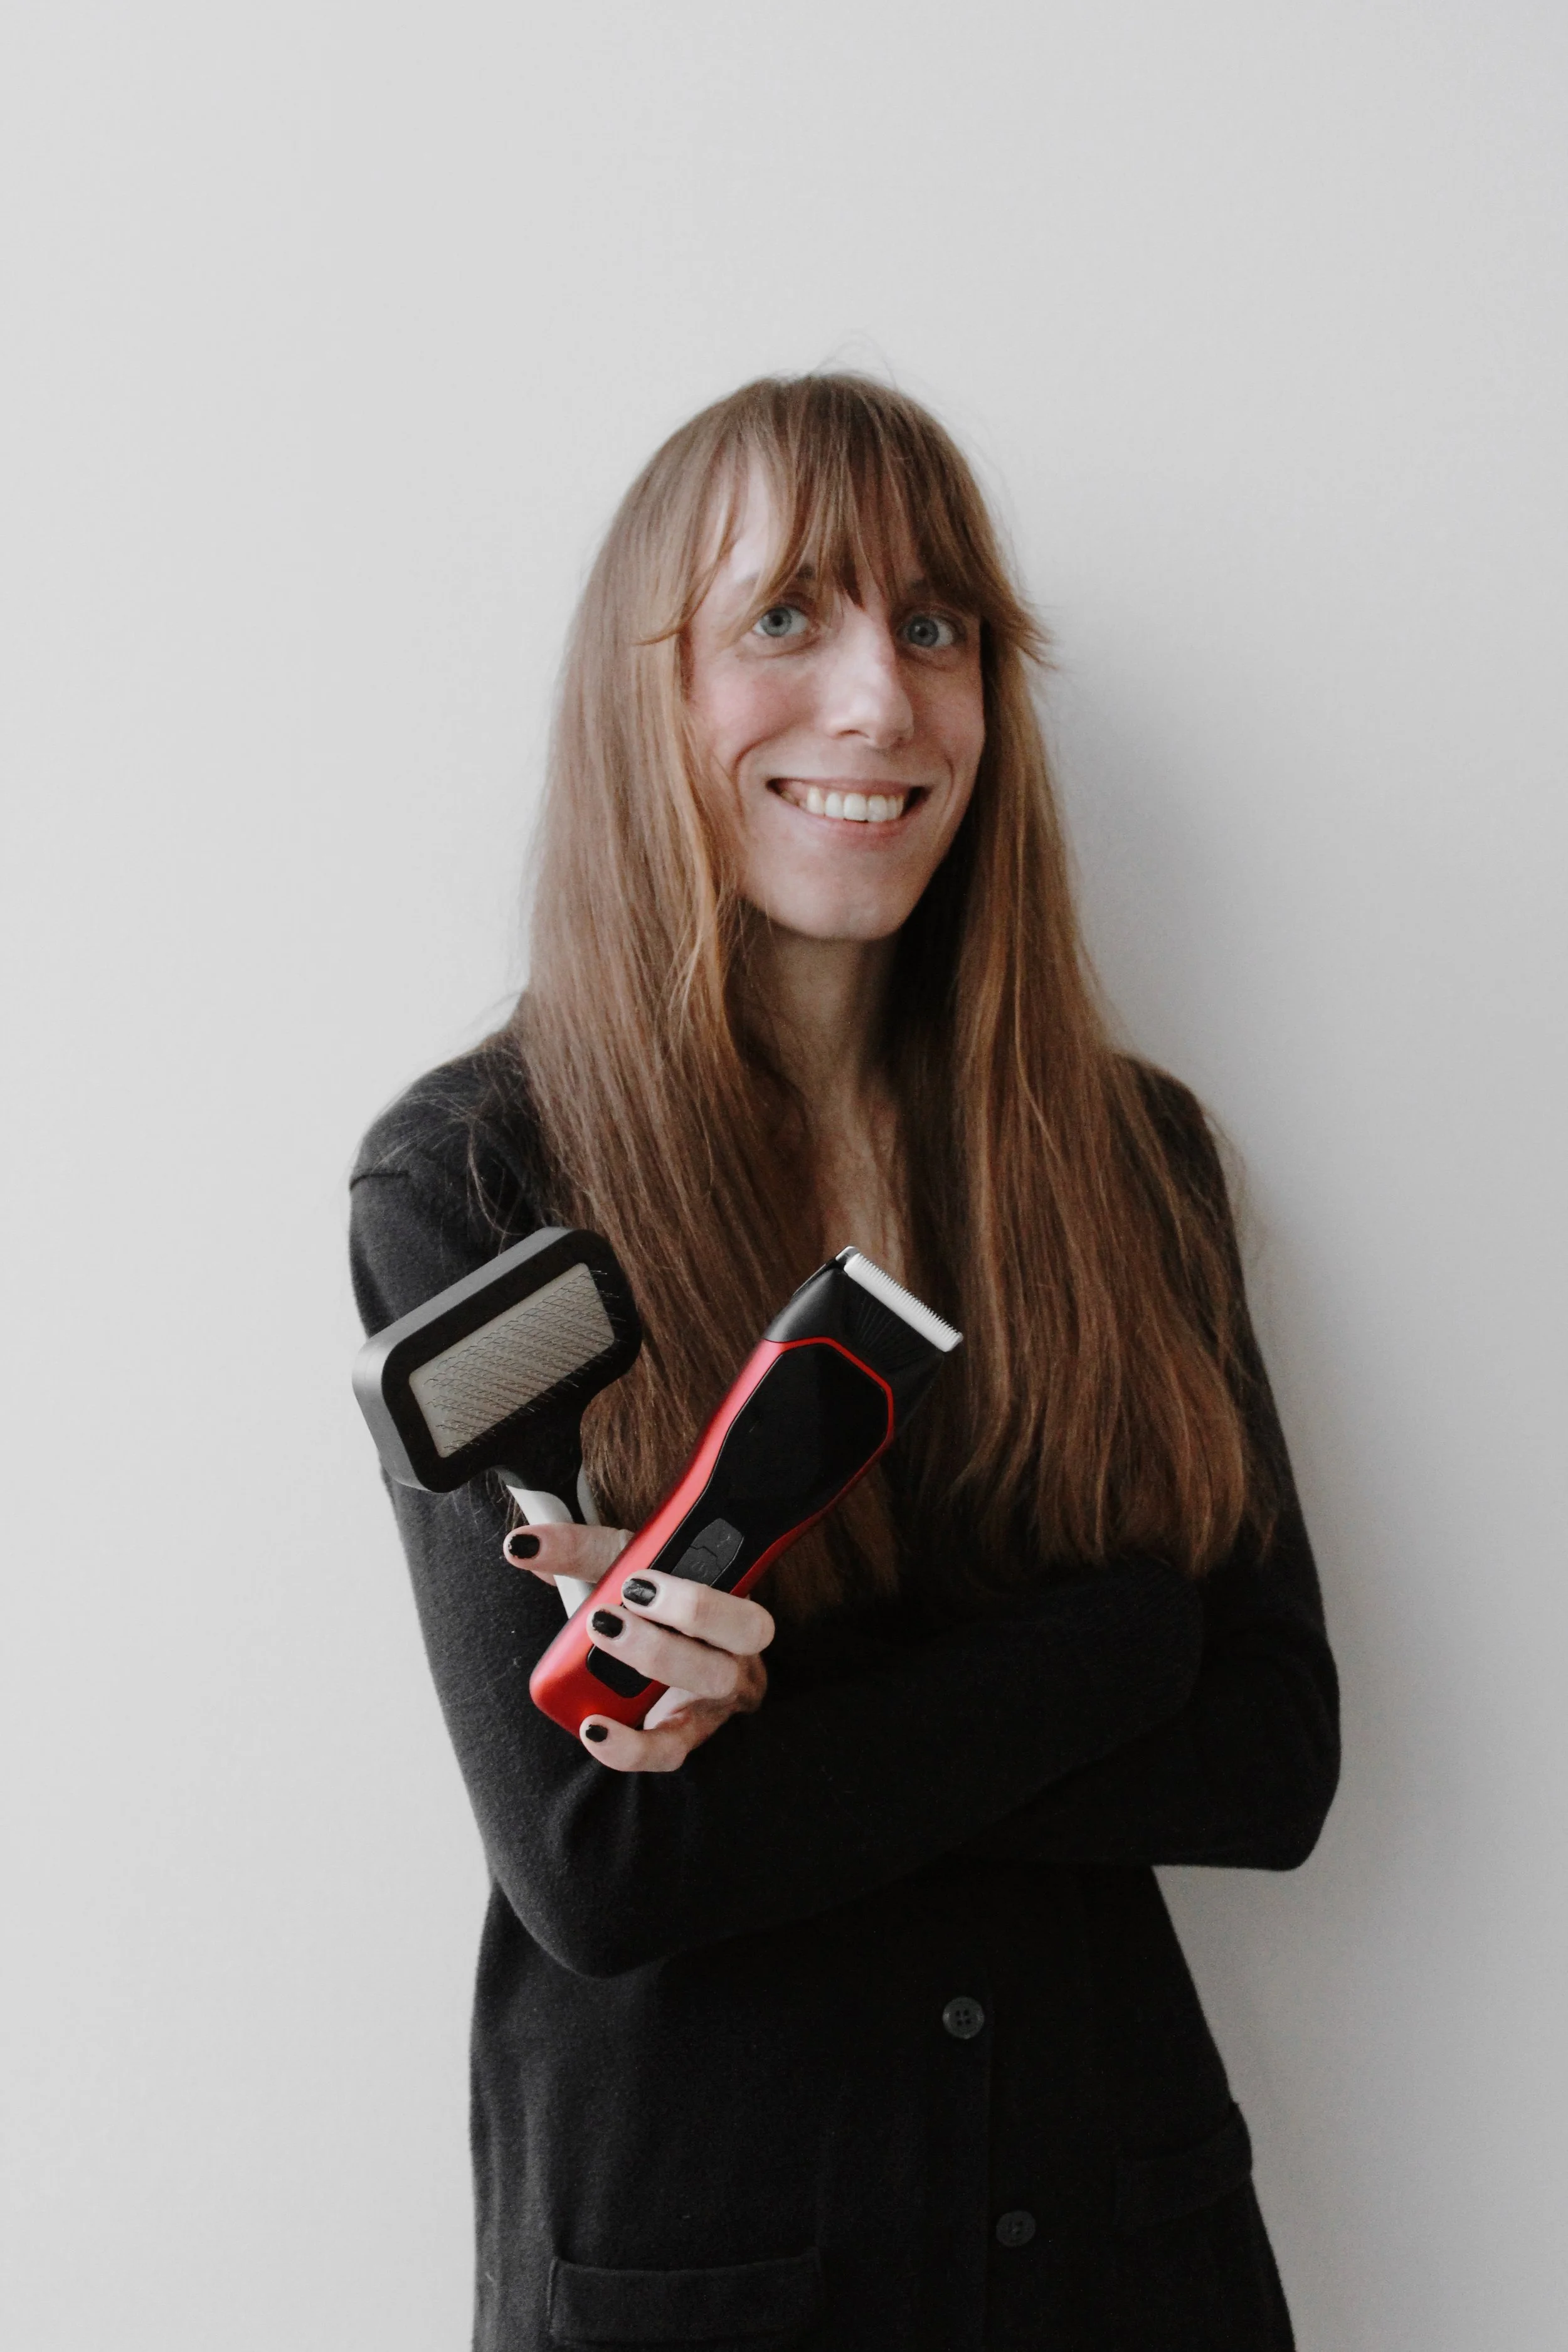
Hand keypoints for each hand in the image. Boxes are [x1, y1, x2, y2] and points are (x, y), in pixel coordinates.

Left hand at [502, 1522, 773, 1771]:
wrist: (650, 1662)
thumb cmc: (645, 1607)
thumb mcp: (619, 1569)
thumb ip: (577, 1553)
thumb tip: (521, 1547)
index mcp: (736, 1588)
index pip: (738, 1565)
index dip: (702, 1563)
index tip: (639, 1569)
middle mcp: (742, 1642)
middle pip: (747, 1626)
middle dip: (690, 1607)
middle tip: (628, 1593)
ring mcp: (721, 1693)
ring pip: (712, 1679)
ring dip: (656, 1654)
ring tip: (600, 1632)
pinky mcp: (688, 1733)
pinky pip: (670, 1747)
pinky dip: (631, 1744)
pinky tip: (593, 1729)